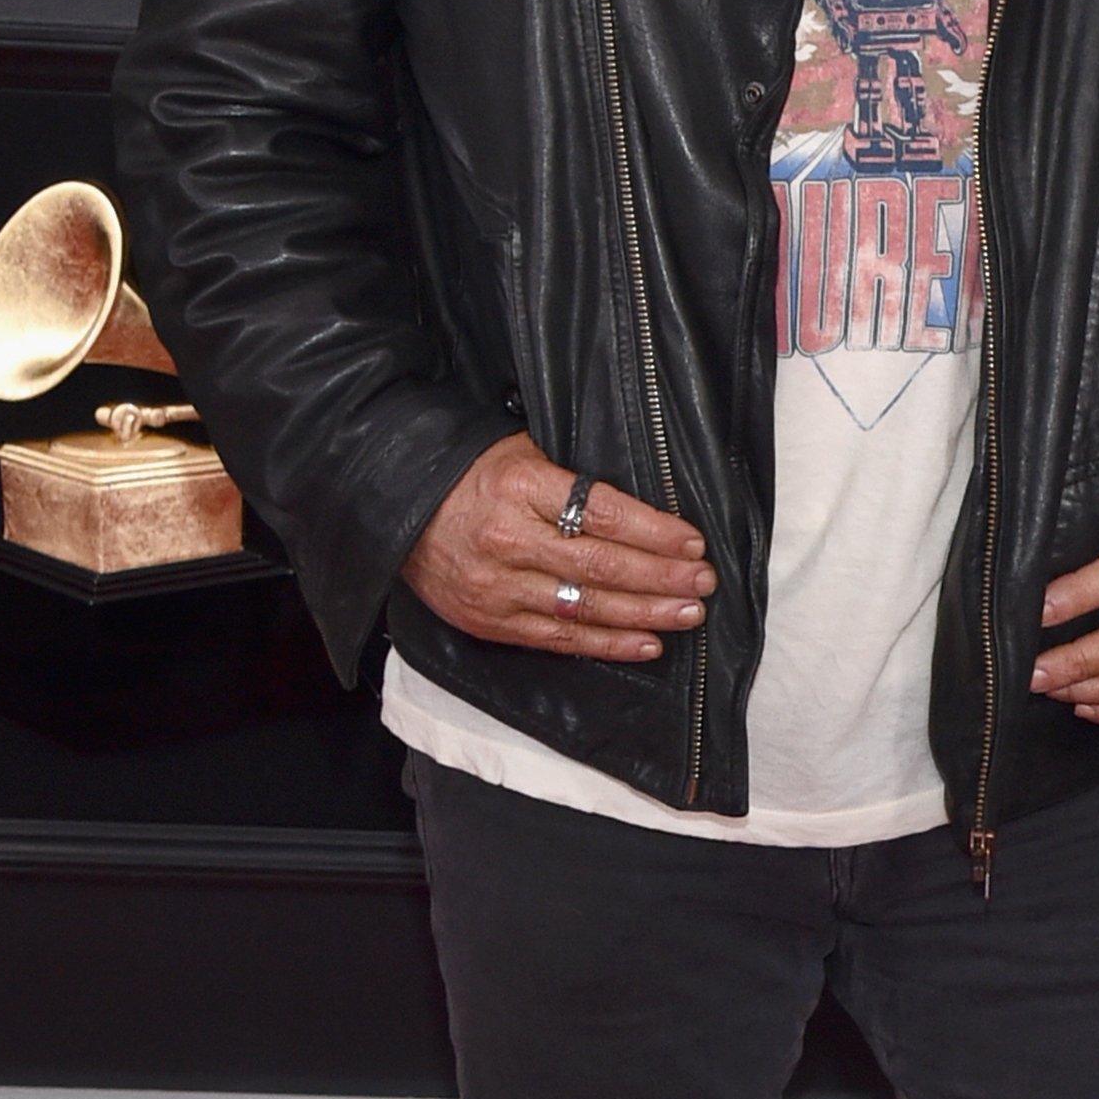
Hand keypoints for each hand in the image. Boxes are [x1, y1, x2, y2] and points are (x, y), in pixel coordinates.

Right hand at [400, 437, 714, 663]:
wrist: (396, 508)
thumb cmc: (472, 476)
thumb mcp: (521, 454)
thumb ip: (573, 482)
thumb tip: (646, 511)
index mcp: (519, 488)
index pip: (601, 512)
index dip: (653, 532)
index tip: (692, 543)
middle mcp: (508, 541)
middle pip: (601, 565)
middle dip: (660, 577)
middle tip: (703, 582)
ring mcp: (497, 588)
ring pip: (586, 607)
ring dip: (645, 614)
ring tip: (688, 614)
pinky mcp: (489, 623)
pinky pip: (559, 639)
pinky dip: (607, 643)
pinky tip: (646, 643)